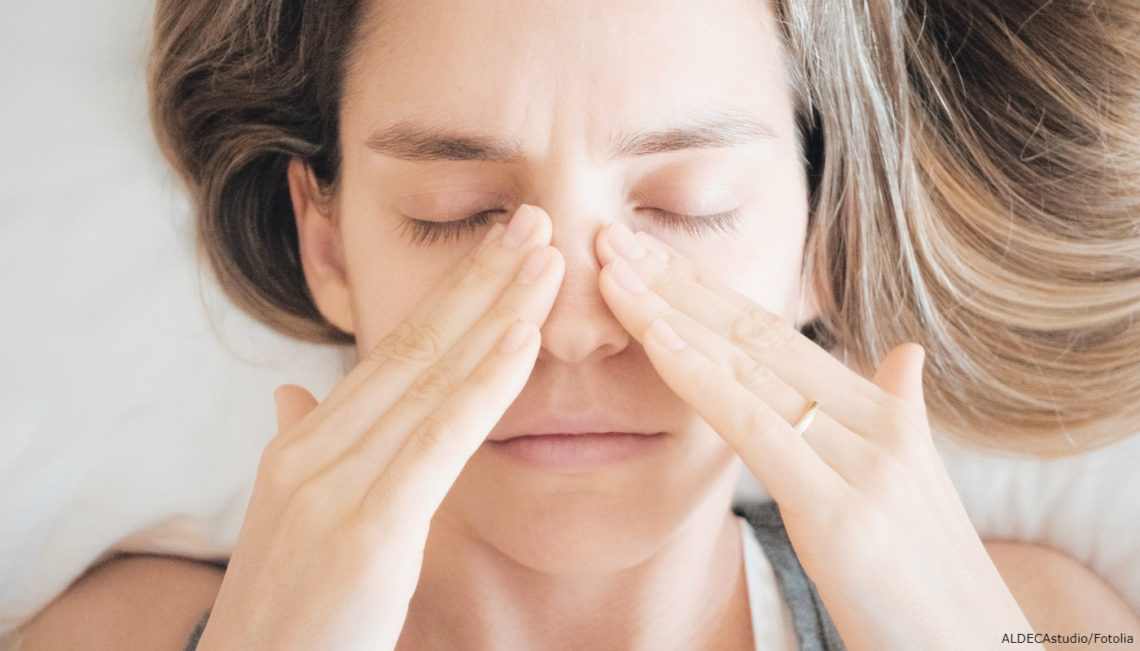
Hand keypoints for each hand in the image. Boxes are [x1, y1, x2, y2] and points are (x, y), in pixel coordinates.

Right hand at [197, 205, 563, 649]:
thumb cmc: (288, 614)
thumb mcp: (288, 522)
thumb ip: (299, 449)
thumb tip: (292, 394)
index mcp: (306, 446)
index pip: (390, 354)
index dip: (450, 298)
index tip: (499, 251)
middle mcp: (315, 450)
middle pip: (411, 347)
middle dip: (480, 280)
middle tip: (535, 221)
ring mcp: (334, 485)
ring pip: (428, 379)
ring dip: (495, 312)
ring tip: (545, 259)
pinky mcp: (365, 530)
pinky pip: (436, 442)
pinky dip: (483, 385)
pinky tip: (524, 341)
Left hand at [596, 223, 1040, 650]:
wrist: (981, 650)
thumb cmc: (932, 581)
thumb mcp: (915, 488)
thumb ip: (900, 414)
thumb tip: (902, 357)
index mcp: (886, 414)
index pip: (777, 336)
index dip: (709, 292)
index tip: (652, 258)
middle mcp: (877, 423)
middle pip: (755, 335)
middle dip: (677, 283)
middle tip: (610, 237)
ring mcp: (864, 464)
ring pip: (746, 367)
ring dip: (668, 313)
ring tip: (611, 271)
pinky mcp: (844, 514)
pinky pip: (754, 427)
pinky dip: (698, 377)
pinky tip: (653, 338)